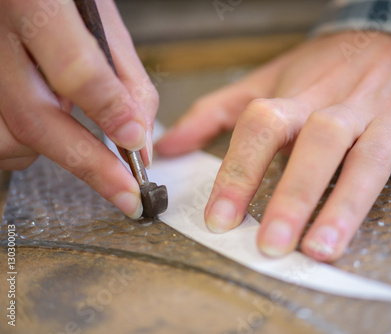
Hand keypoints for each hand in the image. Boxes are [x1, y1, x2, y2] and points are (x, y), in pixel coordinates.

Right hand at [0, 0, 158, 217]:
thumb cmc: (66, 1)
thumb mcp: (104, 23)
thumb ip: (126, 81)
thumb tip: (140, 141)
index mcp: (34, 3)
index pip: (74, 69)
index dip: (109, 112)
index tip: (137, 145)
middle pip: (35, 118)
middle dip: (89, 165)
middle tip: (126, 194)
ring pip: (9, 140)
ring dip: (51, 152)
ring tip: (72, 131)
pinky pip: (0, 140)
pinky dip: (28, 145)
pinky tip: (44, 122)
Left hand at [156, 31, 390, 260]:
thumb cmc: (338, 62)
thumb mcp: (274, 77)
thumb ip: (220, 110)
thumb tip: (168, 145)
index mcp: (304, 95)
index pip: (263, 128)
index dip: (239, 170)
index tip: (219, 218)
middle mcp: (346, 105)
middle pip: (316, 146)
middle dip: (293, 195)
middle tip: (271, 243)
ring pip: (370, 158)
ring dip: (348, 204)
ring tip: (324, 248)